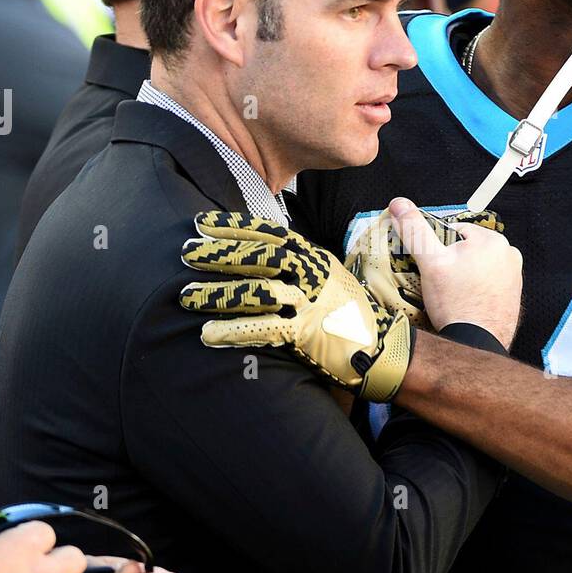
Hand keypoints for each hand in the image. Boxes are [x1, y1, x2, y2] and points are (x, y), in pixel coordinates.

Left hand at [179, 212, 412, 400]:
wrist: (384, 349)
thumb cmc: (350, 316)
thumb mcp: (327, 279)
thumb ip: (299, 267)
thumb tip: (260, 259)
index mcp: (315, 258)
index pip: (271, 234)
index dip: (235, 226)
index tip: (204, 223)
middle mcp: (312, 274)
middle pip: (260, 256)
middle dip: (220, 253)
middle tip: (187, 251)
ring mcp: (311, 302)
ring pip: (256, 291)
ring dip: (218, 293)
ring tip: (187, 296)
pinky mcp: (308, 332)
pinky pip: (264, 328)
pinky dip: (233, 331)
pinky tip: (208, 334)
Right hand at [387, 197, 521, 347]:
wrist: (476, 343)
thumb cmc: (455, 303)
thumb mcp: (430, 261)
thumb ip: (414, 230)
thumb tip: (399, 204)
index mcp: (493, 240)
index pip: (456, 232)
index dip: (439, 249)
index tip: (434, 266)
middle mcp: (510, 255)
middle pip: (468, 250)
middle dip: (453, 263)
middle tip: (442, 283)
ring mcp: (514, 277)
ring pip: (477, 268)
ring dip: (464, 276)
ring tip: (452, 295)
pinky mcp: (513, 296)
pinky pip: (488, 285)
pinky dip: (476, 290)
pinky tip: (465, 303)